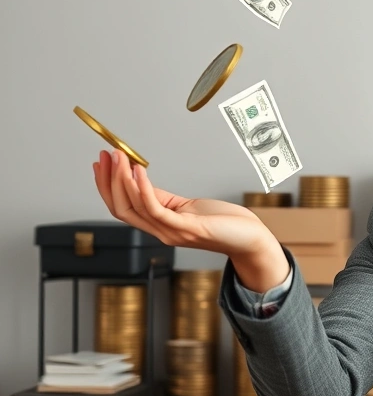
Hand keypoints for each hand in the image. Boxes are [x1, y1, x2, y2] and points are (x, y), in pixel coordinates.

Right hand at [93, 149, 278, 261]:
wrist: (249, 239)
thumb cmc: (224, 223)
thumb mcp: (188, 207)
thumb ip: (164, 200)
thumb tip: (141, 180)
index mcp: (160, 226)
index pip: (122, 208)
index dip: (106, 187)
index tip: (100, 164)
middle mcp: (161, 232)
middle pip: (121, 208)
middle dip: (109, 180)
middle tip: (105, 156)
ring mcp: (172, 233)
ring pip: (134, 207)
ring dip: (122, 180)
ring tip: (119, 157)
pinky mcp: (186, 228)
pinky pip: (155, 209)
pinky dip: (143, 189)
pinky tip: (139, 171)